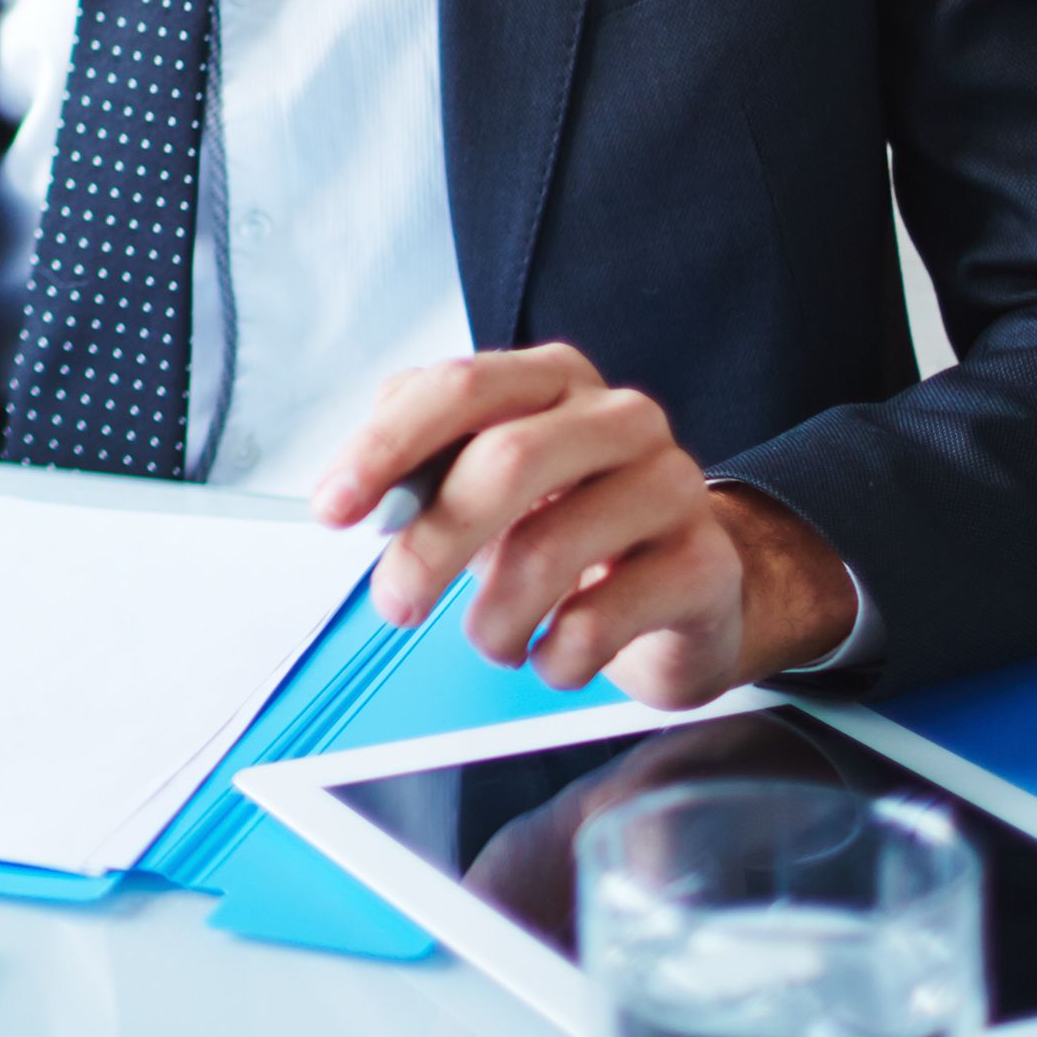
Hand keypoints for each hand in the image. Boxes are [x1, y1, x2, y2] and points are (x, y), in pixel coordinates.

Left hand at [310, 346, 859, 706]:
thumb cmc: (567, 526)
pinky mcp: (704, 566)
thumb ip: (423, 470)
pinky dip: (553, 657)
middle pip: (506, 461)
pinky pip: (600, 621)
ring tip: (490, 640)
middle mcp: (621, 418)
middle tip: (396, 602)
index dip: (384, 448)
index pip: (459, 388)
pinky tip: (552, 656)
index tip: (333, 508)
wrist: (690, 587)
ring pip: (551, 549)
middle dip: (431, 544)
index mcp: (553, 379)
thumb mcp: (486, 483)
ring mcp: (673, 487)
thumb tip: (361, 497)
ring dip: (493, 619)